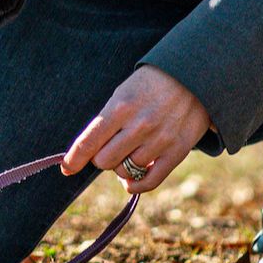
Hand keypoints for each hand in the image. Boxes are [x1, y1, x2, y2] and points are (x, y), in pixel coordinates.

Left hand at [61, 65, 210, 195]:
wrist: (194, 76)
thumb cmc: (151, 85)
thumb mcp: (124, 93)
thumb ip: (108, 121)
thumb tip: (89, 152)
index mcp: (120, 107)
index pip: (89, 142)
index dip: (74, 159)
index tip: (67, 168)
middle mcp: (139, 126)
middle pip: (104, 161)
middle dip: (101, 158)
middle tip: (109, 148)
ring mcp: (159, 140)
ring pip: (126, 171)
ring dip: (121, 167)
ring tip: (128, 153)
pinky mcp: (177, 151)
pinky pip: (150, 181)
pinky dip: (136, 185)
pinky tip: (130, 182)